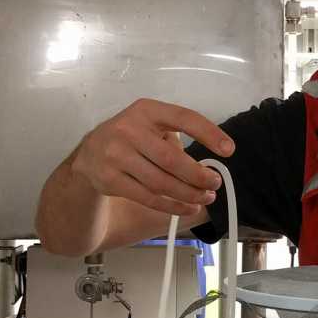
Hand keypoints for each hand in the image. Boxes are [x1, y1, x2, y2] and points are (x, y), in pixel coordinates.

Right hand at [71, 100, 232, 216]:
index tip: (229, 150)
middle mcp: (128, 130)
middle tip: (215, 183)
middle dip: (198, 175)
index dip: (208, 133)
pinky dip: (173, 206)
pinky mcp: (110, 180)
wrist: (88, 156)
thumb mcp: (149, 125)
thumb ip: (173, 138)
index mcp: (145, 110)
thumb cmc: (130, 139)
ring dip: (188, 194)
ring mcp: (116, 156)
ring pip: (161, 182)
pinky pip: (149, 197)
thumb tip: (206, 168)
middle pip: (171, 158)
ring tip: (205, 197)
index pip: (183, 117)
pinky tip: (188, 207)